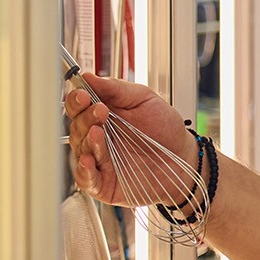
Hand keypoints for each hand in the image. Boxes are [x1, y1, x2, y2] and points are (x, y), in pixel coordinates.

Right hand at [64, 73, 199, 206]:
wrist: (183, 157)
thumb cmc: (165, 128)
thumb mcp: (144, 100)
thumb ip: (116, 89)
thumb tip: (88, 76)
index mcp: (102, 115)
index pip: (78, 106)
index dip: (76, 100)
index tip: (83, 95)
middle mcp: (96, 137)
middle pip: (76, 126)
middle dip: (85, 118)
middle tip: (100, 111)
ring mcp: (98, 160)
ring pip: (80, 150)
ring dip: (87, 140)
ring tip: (98, 133)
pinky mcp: (103, 183)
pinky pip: (86, 179)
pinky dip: (84, 170)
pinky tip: (89, 160)